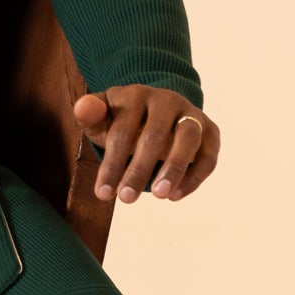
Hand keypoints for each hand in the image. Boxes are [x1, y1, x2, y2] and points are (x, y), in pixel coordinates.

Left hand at [72, 86, 219, 202]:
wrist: (154, 111)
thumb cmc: (121, 121)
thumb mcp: (102, 119)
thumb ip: (90, 115)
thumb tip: (83, 107)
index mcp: (135, 95)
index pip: (122, 131)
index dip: (112, 164)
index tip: (103, 194)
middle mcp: (166, 100)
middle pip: (154, 135)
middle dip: (139, 170)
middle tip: (126, 199)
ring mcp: (191, 113)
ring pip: (188, 138)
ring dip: (174, 168)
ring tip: (160, 195)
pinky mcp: (210, 130)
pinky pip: (208, 154)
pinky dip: (195, 176)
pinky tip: (175, 196)